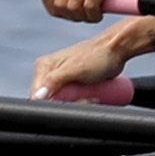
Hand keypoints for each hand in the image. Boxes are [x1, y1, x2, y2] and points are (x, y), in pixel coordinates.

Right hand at [31, 29, 145, 100]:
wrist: (115, 52)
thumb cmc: (98, 56)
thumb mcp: (76, 69)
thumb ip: (55, 80)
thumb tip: (38, 95)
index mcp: (44, 66)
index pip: (38, 96)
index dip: (54, 104)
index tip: (72, 101)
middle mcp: (49, 72)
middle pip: (51, 101)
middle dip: (69, 104)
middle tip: (85, 98)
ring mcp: (60, 79)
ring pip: (62, 103)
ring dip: (77, 103)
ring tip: (91, 96)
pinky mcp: (71, 84)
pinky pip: (71, 100)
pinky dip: (81, 101)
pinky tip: (91, 97)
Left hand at [32, 0, 151, 23]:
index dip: (56, 10)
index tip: (72, 14)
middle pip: (60, 4)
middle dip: (71, 16)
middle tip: (86, 16)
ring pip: (73, 7)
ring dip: (84, 18)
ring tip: (94, 15)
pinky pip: (89, 6)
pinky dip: (93, 16)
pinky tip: (101, 14)